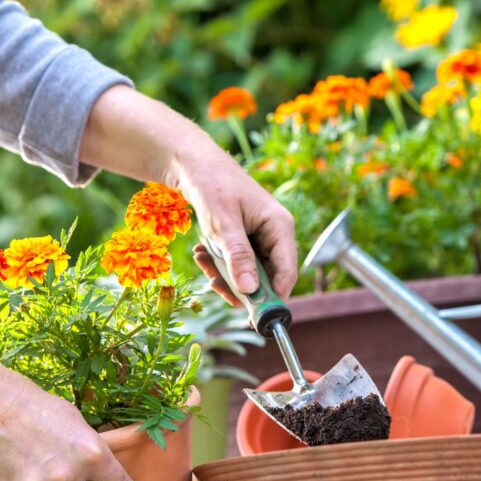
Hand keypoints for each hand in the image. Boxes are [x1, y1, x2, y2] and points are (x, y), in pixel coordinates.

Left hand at [79, 86, 297, 302]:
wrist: (194, 163)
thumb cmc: (212, 186)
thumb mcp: (223, 225)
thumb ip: (239, 257)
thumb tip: (251, 290)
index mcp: (280, 226)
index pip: (287, 272)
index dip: (273, 297)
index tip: (252, 317)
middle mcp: (275, 234)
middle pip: (267, 277)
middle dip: (240, 285)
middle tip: (214, 285)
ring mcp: (261, 237)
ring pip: (249, 273)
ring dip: (225, 274)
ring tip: (204, 261)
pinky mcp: (246, 239)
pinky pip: (237, 263)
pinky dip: (219, 264)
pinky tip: (203, 253)